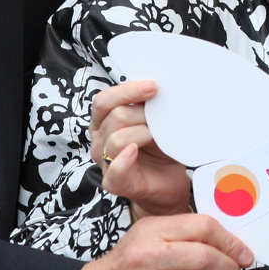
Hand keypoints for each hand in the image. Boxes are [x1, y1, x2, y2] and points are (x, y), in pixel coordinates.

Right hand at [89, 80, 193, 215]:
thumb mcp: (155, 122)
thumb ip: (148, 106)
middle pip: (115, 116)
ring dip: (144, 133)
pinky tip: (135, 151)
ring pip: (117, 139)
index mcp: (104, 121)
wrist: (168, 182)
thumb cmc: (160, 149)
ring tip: (160, 137)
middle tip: (164, 119)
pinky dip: (124, 159)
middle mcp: (100, 140)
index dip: (127, 91)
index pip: (104, 100)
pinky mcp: (114, 183)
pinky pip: (115, 170)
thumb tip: (156, 87)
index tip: (154, 86)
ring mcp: (104, 162)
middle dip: (144, 114)